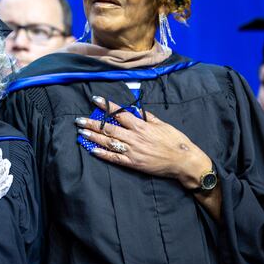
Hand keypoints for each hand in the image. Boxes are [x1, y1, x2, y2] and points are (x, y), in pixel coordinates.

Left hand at [75, 96, 210, 188]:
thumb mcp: (162, 124)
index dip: (106, 106)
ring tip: (81, 132)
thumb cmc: (175, 141)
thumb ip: (147, 117)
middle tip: (78, 120)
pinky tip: (92, 150)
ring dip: (93, 137)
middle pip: (109, 128)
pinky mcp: (133, 163)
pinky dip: (102, 154)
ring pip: (108, 142)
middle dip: (92, 123)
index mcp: (141, 126)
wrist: (184, 161)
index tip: (95, 100)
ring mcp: (132, 151)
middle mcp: (134, 137)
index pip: (120, 113)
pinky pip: (114, 158)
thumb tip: (135, 110)